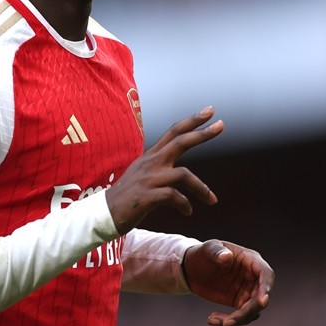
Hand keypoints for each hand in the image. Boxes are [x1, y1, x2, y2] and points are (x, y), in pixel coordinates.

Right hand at [105, 107, 222, 233]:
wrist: (104, 213)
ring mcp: (149, 179)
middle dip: (202, 134)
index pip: (174, 132)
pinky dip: (185, 204)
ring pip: (183, 174)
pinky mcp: (147, 196)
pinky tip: (188, 211)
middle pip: (180, 142)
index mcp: (151, 157)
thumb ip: (159, 168)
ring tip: (212, 200)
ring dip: (202, 188)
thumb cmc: (127, 195)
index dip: (192, 121)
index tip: (210, 111)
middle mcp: (151, 163)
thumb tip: (177, 171)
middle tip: (221, 125)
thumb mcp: (143, 175)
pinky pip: (173, 196)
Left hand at [182, 239, 273, 325]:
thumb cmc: (203, 254)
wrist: (192, 268)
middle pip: (261, 297)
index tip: (263, 302)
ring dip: (237, 319)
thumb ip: (216, 251)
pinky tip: (211, 319)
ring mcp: (247, 291)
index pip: (266, 274)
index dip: (266, 288)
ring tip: (214, 320)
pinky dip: (228, 321)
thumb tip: (226, 256)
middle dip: (247, 311)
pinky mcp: (239, 302)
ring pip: (252, 311)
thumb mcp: (207, 249)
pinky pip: (240, 316)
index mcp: (250, 260)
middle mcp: (253, 277)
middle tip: (228, 322)